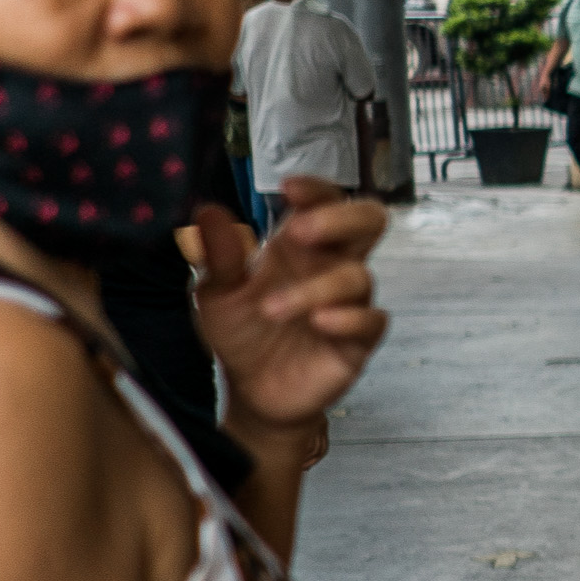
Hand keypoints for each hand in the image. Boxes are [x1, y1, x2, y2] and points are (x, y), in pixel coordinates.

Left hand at [192, 180, 390, 433]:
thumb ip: (218, 255)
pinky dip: (348, 319)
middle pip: (369, 221)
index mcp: (301, 245)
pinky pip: (372, 322)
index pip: (325, 200)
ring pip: (359, 277)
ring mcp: (350, 302)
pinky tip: (319, 323)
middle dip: (341, 218)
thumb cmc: (242, 333)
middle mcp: (332, 265)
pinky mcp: (358, 342)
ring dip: (317, 288)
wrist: (253, 392)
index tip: (288, 188)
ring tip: (273, 309)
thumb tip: (207, 211)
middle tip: (301, 232)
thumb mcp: (218, 293)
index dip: (316, 188)